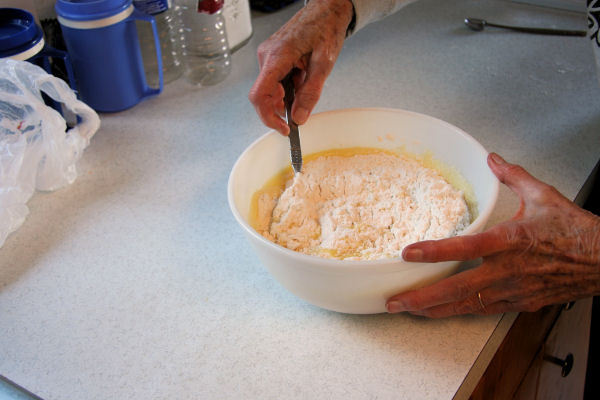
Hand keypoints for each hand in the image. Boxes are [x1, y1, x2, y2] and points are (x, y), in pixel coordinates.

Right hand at [248, 0, 353, 134]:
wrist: (326, 10)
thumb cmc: (325, 28)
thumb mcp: (324, 64)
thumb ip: (310, 93)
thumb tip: (299, 117)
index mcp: (277, 57)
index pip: (260, 95)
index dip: (268, 117)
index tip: (283, 129)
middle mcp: (267, 56)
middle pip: (264, 95)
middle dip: (282, 107)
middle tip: (302, 109)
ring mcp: (267, 56)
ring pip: (271, 90)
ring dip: (288, 96)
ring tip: (307, 83)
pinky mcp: (272, 58)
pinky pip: (275, 81)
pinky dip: (288, 87)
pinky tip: (302, 77)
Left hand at [386, 153, 599, 317]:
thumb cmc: (576, 230)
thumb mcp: (543, 195)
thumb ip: (513, 176)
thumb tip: (492, 158)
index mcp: (511, 240)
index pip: (465, 247)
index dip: (434, 252)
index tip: (407, 254)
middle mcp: (508, 269)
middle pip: (458, 288)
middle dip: (423, 297)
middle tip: (395, 301)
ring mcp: (513, 290)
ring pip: (467, 305)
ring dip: (436, 310)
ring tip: (409, 310)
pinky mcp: (520, 302)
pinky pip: (484, 310)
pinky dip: (460, 312)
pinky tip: (442, 312)